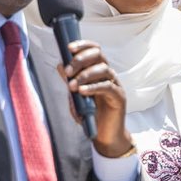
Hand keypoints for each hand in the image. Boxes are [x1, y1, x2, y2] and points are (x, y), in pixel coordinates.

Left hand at [59, 38, 129, 157]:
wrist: (103, 135)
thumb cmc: (90, 114)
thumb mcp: (76, 95)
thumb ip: (70, 80)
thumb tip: (61, 65)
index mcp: (98, 70)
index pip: (94, 50)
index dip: (83, 45)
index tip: (69, 48)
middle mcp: (108, 74)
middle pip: (99, 55)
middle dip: (81, 60)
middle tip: (68, 71)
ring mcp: (115, 85)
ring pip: (103, 69)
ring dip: (84, 75)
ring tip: (72, 86)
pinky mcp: (119, 97)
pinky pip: (107, 87)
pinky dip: (93, 87)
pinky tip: (82, 91)